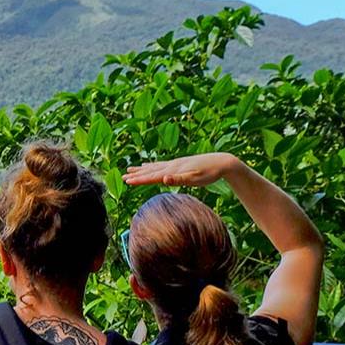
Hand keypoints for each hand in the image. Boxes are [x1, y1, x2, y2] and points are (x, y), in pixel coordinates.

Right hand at [123, 153, 239, 187]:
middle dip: (136, 174)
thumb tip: (163, 179)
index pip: (153, 176)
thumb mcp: (195, 179)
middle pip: (150, 171)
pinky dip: (152, 166)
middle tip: (123, 176)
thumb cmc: (209, 173)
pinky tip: (149, 165)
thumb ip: (178, 179)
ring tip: (130, 169)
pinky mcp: (180, 164)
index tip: (127, 181)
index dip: (139, 179)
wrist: (222, 162)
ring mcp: (175, 164)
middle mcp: (172, 166)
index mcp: (173, 170)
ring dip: (141, 169)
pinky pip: (161, 165)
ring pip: (154, 167)